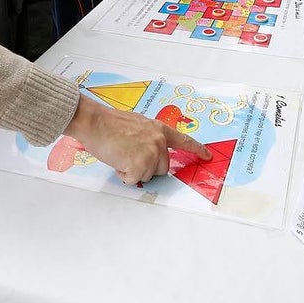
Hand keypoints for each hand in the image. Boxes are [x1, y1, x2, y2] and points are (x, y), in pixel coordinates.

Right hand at [64, 96, 209, 183]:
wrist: (96, 122)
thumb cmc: (109, 123)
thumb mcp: (136, 124)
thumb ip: (148, 137)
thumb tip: (148, 152)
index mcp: (159, 129)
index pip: (184, 141)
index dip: (196, 150)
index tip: (207, 156)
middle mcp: (159, 141)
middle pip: (163, 168)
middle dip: (146, 167)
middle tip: (129, 155)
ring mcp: (151, 153)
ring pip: (148, 175)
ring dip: (133, 170)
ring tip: (120, 154)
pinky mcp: (140, 165)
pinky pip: (134, 180)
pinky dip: (123, 175)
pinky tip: (117, 160)